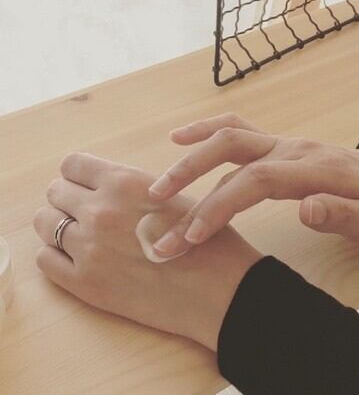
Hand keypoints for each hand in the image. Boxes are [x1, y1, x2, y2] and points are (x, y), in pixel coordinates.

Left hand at [33, 153, 260, 350]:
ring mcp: (89, 248)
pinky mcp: (86, 284)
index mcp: (124, 183)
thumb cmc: (204, 239)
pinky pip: (45, 260)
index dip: (77, 174)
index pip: (73, 164)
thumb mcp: (172, 196)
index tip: (85, 185)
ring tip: (82, 235)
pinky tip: (78, 258)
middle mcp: (100, 210)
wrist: (218, 288)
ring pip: (45, 223)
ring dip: (59, 225)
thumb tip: (101, 187)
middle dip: (69, 199)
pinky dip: (56, 255)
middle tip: (87, 212)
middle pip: (56, 191)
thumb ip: (130, 188)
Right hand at [148, 113, 358, 257]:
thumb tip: (306, 210)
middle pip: (231, 151)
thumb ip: (342, 213)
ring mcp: (279, 142)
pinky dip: (205, 130)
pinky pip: (235, 128)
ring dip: (189, 157)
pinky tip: (180, 138)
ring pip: (227, 138)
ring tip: (159, 184)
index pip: (256, 181)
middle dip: (190, 177)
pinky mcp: (273, 144)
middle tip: (158, 208)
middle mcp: (289, 148)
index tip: (192, 236)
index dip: (221, 205)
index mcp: (312, 168)